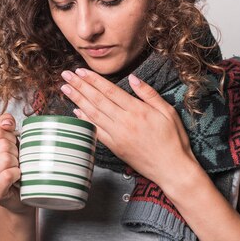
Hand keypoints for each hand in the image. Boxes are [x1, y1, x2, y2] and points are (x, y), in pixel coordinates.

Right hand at [0, 113, 31, 214]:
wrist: (19, 196)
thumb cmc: (13, 168)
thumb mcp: (10, 143)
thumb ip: (6, 126)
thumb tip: (6, 121)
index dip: (11, 137)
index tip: (12, 148)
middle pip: (3, 145)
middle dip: (15, 152)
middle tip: (15, 162)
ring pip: (6, 159)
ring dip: (16, 164)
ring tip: (15, 170)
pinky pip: (8, 175)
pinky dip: (17, 174)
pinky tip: (15, 178)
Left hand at [60, 68, 197, 187]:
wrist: (172, 169)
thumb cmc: (174, 139)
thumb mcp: (168, 111)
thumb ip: (149, 93)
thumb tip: (132, 77)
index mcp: (138, 110)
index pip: (110, 91)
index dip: (93, 80)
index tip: (80, 71)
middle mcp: (124, 122)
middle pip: (97, 100)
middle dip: (80, 86)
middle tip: (66, 75)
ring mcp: (118, 135)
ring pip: (93, 114)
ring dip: (77, 100)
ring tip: (65, 88)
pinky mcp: (115, 147)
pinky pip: (96, 131)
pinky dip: (85, 120)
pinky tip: (76, 111)